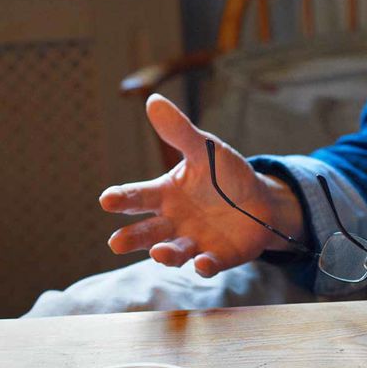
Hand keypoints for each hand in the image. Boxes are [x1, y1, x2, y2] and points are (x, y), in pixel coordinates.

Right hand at [100, 94, 304, 276]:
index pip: (137, 197)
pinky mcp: (218, 257)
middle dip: (132, 238)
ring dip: (166, 254)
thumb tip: (153, 101)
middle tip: (115, 242)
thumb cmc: (224, 176)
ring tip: (158, 253)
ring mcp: (195, 242)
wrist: (260, 201)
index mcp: (165, 195)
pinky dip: (204, 266)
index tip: (106, 200)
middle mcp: (174, 223)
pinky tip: (201, 264)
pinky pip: (209, 264)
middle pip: (147, 232)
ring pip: (174, 251)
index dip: (121, 199)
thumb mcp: (205, 150)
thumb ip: (179, 132)